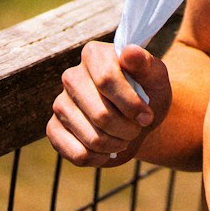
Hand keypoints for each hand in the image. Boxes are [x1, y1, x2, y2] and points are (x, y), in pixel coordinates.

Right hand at [47, 41, 172, 167]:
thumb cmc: (147, 93)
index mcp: (94, 55)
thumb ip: (145, 64)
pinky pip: (78, 154)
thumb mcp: (155, 78)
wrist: (136, 119)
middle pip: (101, 114)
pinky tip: (108, 150)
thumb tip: (129, 52)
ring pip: (91, 137)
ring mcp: (60, 104)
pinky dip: (100, 158)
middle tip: (136, 128)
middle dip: (127, 129)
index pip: (106, 80)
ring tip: (124, 137)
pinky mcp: (54, 129)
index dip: (131, 104)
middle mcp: (71, 76)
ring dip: (116, 145)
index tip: (147, 117)